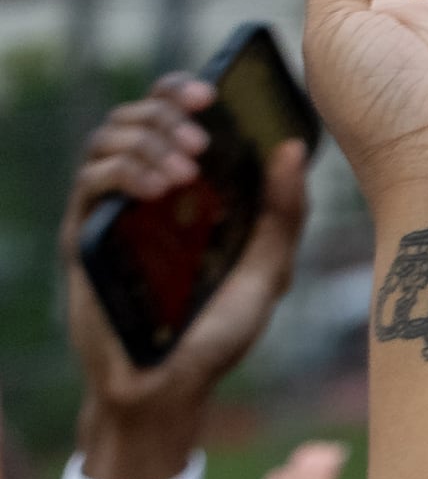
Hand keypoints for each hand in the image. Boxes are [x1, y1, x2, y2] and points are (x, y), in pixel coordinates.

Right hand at [63, 78, 313, 478]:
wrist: (172, 386)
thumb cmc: (219, 333)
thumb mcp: (267, 272)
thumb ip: (283, 213)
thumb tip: (292, 147)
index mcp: (187, 190)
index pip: (172, 118)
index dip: (182, 92)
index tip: (209, 93)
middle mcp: (145, 192)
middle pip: (135, 117)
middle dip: (166, 115)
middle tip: (201, 140)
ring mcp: (111, 211)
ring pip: (107, 140)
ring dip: (147, 143)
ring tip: (187, 175)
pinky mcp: (84, 235)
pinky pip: (91, 183)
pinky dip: (123, 174)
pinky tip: (158, 191)